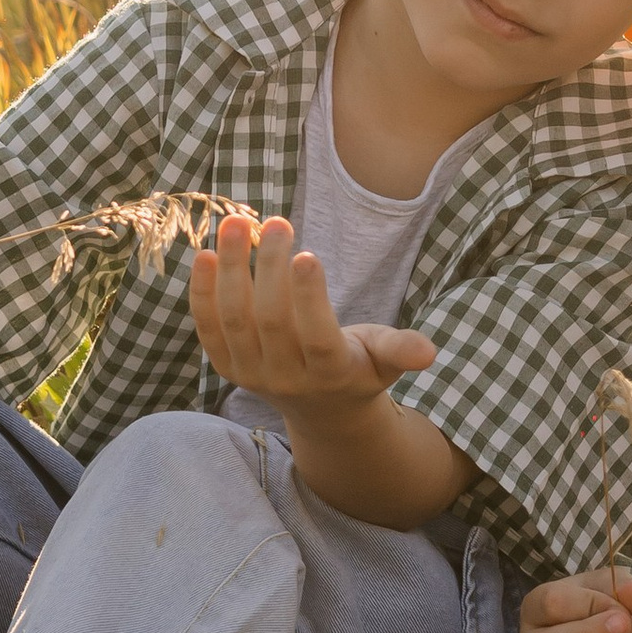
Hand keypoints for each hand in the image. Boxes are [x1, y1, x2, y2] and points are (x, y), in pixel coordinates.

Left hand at [188, 213, 435, 417]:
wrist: (321, 409)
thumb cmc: (358, 367)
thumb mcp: (384, 358)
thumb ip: (400, 350)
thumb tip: (429, 352)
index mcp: (331, 374)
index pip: (317, 336)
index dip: (309, 298)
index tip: (307, 255)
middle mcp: (288, 378)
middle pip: (271, 320)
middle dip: (270, 268)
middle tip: (278, 222)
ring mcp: (253, 375)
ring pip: (235, 320)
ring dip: (231, 270)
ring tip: (236, 225)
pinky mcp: (228, 367)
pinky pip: (209, 328)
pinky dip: (202, 293)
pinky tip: (204, 255)